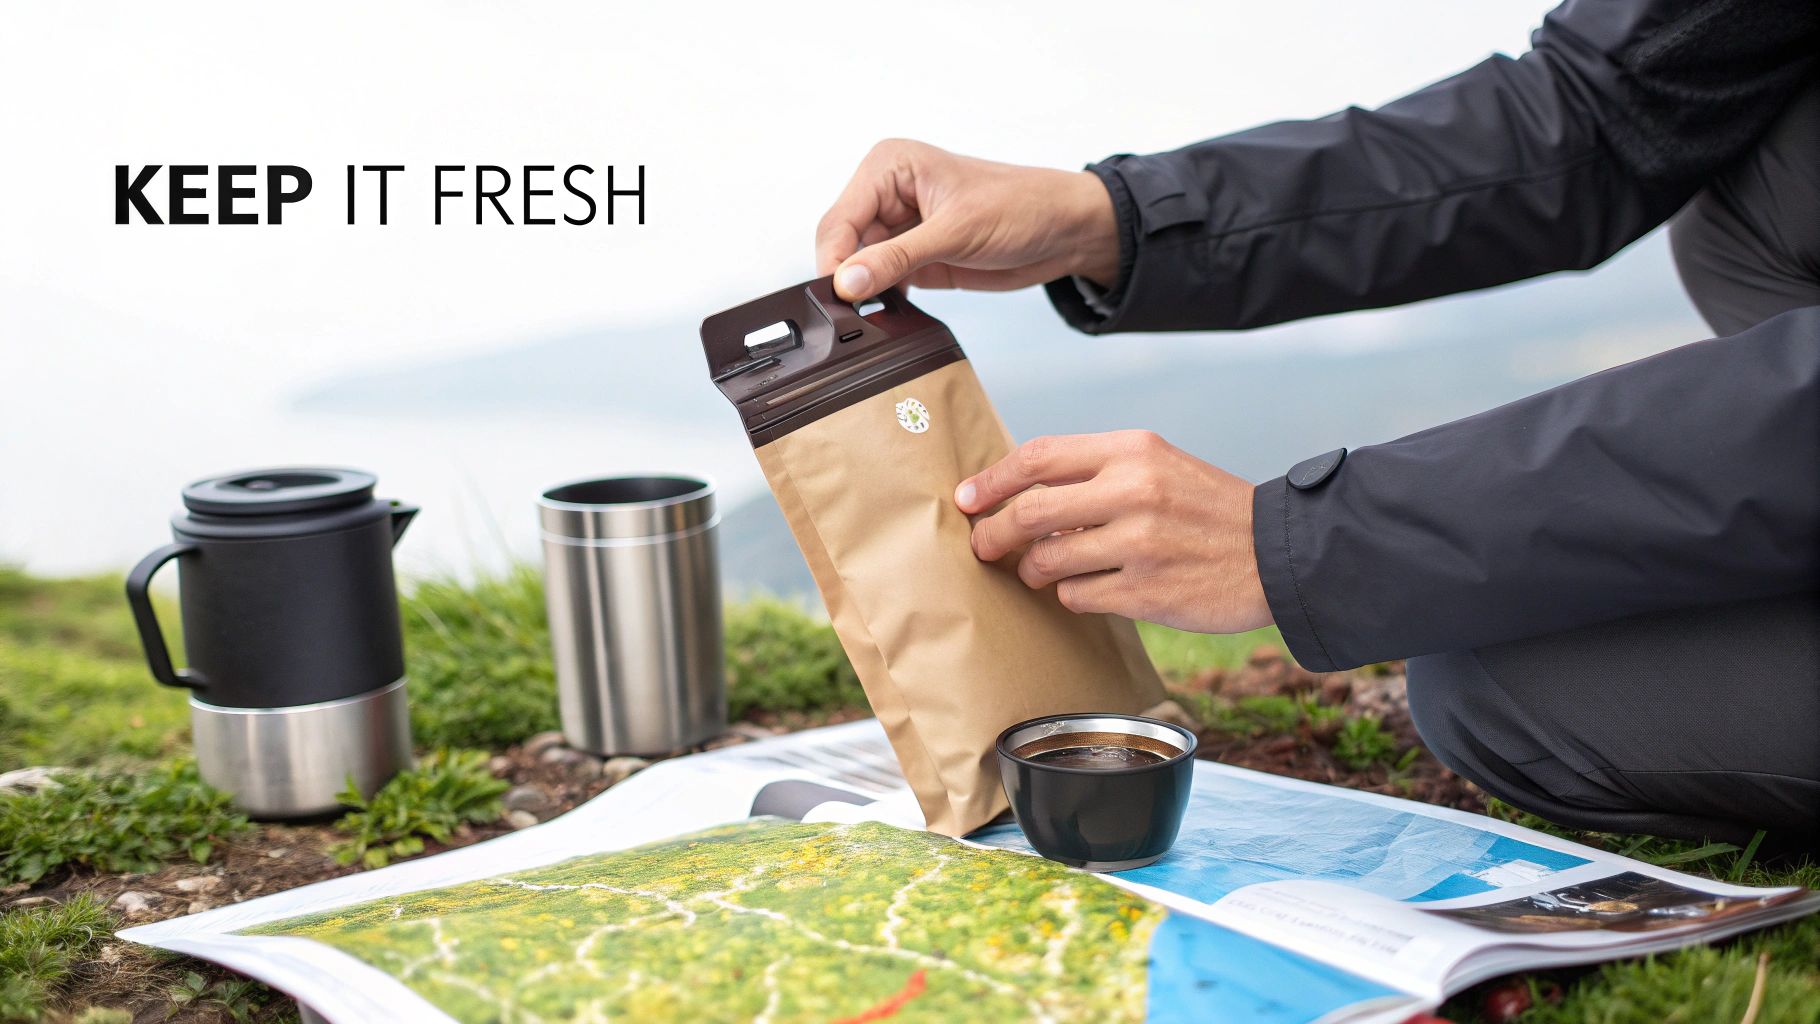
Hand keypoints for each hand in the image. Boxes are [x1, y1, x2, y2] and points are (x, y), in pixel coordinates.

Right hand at [815, 139, 1118, 300]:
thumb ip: (897, 258)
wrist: (1063, 232)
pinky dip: (883, 301)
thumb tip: (848, 280)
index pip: (840, 218)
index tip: (840, 295)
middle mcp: (887, 194)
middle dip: (847, 278)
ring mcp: (899, 228)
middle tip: (853, 315)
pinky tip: (891, 315)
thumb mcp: (955, 232)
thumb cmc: (1021, 206)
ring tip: (874, 317)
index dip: (834, 259)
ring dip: (864, 294)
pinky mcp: (913, 258)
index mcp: (889, 166)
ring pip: (858, 268)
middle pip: (842, 245)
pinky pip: (882, 284)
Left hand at [956, 431, 1271, 634]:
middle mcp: (1134, 491)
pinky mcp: (1146, 593)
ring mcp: (1140, 544)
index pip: (1039, 458)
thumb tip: (1017, 491)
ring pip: (1046, 561)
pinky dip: (1070, 595)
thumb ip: (1095, 472)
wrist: (1278, 554)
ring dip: (1031, 571)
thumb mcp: (1158, 465)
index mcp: (1133, 450)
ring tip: (1040, 572)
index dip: (992, 480)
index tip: (966, 498)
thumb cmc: (1207, 509)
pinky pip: (1076, 597)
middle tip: (983, 546)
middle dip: (993, 534)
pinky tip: (1088, 588)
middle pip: (1029, 513)